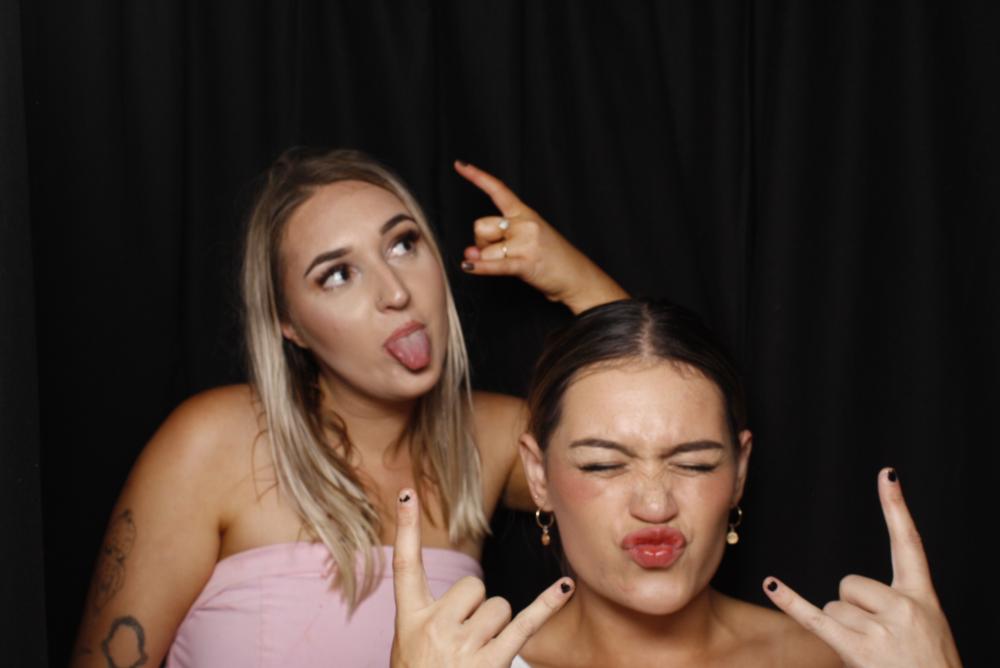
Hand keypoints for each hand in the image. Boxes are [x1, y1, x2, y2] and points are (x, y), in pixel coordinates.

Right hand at [390, 488, 573, 666]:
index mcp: (409, 621)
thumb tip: (469, 595)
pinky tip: (564, 586)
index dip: (405, 527)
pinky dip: (546, 604)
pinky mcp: (491, 662)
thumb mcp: (410, 652)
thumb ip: (430, 620)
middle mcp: (434, 628)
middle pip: (472, 587)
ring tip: (477, 657)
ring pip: (497, 606)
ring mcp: (461, 646)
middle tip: (464, 642)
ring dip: (496, 628)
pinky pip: (523, 624)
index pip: (404, 565)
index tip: (407, 492)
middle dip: (477, 608)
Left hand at [454, 160, 627, 313]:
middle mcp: (525, 224)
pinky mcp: (527, 263)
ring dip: (488, 261)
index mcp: (526, 214)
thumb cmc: (553, 259)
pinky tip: (468, 266)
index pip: (498, 190)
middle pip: (482, 226)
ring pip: (485, 250)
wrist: (578, 278)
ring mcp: (526, 243)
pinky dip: (481, 267)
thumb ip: (495, 243)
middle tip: (501, 253)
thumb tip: (468, 254)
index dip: (477, 176)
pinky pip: (496, 265)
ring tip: (511, 264)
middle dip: (482, 243)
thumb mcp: (526, 242)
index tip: (460, 164)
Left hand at [764, 468, 961, 667]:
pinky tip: (772, 584)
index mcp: (922, 597)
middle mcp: (904, 606)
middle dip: (853, 610)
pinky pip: (816, 619)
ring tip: (873, 655)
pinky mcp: (860, 649)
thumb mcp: (927, 629)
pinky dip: (792, 602)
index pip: (908, 543)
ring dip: (844, 631)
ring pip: (835, 607)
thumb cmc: (927, 667)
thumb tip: (848, 596)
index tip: (887, 475)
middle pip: (849, 584)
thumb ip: (898, 605)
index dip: (896, 508)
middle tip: (879, 639)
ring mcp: (883, 628)